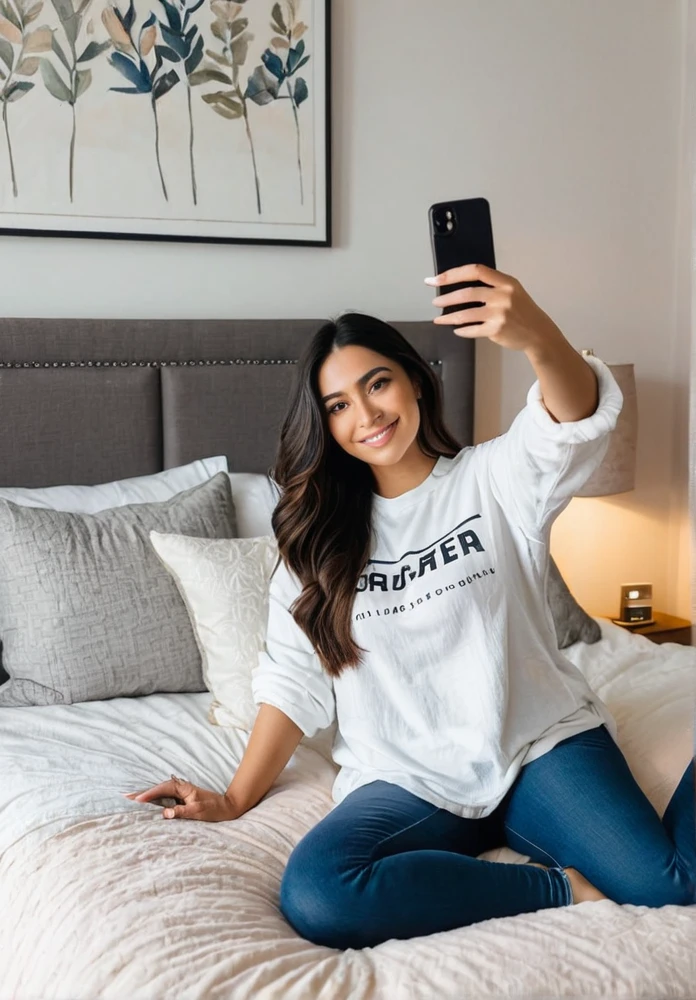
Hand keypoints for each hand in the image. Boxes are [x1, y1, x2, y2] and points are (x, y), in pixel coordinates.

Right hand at [122, 775, 239, 822]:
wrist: (227, 808)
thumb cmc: (214, 809)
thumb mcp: (198, 811)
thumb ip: (182, 812)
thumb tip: (165, 813)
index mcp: (183, 788)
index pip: (162, 789)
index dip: (149, 794)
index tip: (137, 799)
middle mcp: (180, 788)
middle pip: (158, 789)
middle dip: (142, 792)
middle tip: (125, 796)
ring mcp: (180, 794)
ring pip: (160, 793)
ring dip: (146, 796)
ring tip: (131, 799)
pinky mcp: (181, 800)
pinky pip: (164, 799)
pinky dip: (154, 800)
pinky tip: (146, 804)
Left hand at [426, 263, 562, 353]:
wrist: (539, 333)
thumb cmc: (522, 311)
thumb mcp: (512, 291)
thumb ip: (492, 286)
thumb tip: (459, 288)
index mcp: (505, 282)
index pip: (475, 271)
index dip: (453, 274)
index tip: (436, 279)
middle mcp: (503, 295)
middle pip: (467, 293)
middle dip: (446, 298)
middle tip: (435, 302)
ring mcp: (500, 313)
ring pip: (466, 314)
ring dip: (448, 317)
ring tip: (438, 319)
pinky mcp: (497, 330)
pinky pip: (472, 330)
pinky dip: (461, 330)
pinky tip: (456, 330)